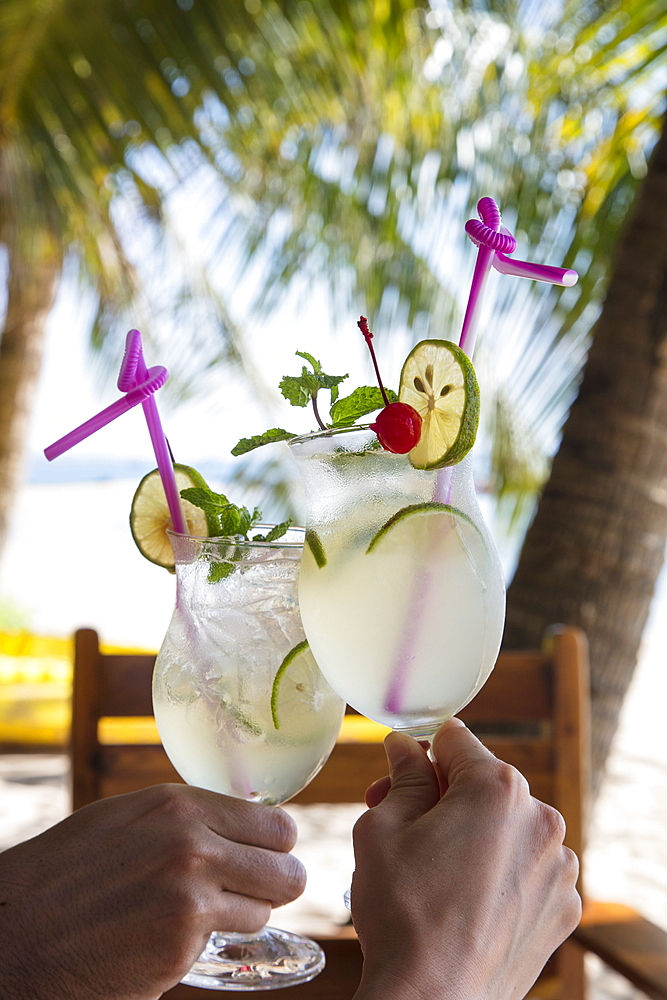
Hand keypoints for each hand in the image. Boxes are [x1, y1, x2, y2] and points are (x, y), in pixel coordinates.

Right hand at [0, 784, 304, 999]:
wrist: (15, 931)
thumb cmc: (65, 873)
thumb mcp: (125, 820)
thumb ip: (185, 818)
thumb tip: (242, 825)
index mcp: (179, 805)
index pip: (277, 824)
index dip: (273, 845)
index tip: (261, 856)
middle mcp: (192, 843)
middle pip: (288, 869)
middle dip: (274, 883)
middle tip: (247, 890)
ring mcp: (190, 897)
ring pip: (265, 908)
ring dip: (242, 914)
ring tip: (196, 913)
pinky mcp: (181, 947)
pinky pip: (228, 941)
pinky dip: (208, 943)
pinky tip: (167, 936)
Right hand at [351, 719, 580, 999]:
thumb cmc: (403, 913)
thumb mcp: (383, 828)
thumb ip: (402, 776)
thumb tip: (405, 747)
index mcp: (498, 788)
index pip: (454, 740)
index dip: (417, 755)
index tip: (394, 780)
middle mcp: (541, 819)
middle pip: (482, 784)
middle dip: (439, 796)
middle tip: (397, 825)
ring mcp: (558, 867)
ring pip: (505, 827)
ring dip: (472, 834)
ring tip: (429, 869)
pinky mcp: (562, 909)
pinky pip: (525, 869)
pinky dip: (497, 873)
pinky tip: (462, 899)